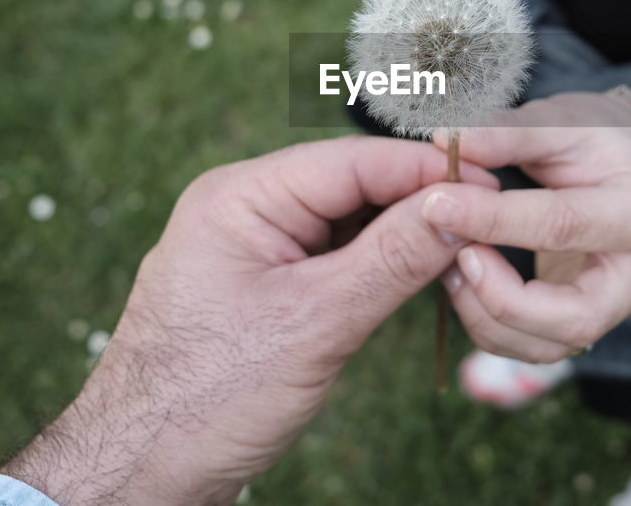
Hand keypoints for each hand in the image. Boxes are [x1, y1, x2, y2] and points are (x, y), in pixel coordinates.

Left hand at [1, 137, 495, 505]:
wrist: (142, 470)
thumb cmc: (207, 398)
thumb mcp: (316, 323)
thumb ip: (392, 259)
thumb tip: (458, 210)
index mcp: (240, 197)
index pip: (352, 161)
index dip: (425, 170)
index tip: (488, 185)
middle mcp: (243, 209)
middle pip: (351, 185)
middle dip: (417, 201)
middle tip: (487, 220)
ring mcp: (252, 247)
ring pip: (346, 222)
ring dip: (400, 235)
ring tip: (464, 248)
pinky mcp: (262, 285)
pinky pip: (331, 256)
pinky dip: (374, 264)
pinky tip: (417, 276)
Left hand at [425, 92, 630, 363]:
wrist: (629, 165)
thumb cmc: (594, 139)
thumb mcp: (559, 120)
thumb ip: (507, 133)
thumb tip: (448, 141)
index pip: (561, 225)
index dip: (493, 219)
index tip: (436, 204)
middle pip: (575, 316)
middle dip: (501, 297)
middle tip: (454, 255)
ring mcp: (619, 306)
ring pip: (552, 346)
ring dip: (488, 316)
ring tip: (451, 267)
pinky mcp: (589, 323)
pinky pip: (536, 348)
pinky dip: (491, 325)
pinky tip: (464, 283)